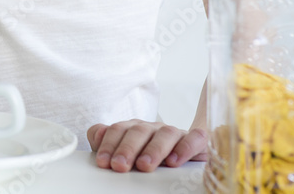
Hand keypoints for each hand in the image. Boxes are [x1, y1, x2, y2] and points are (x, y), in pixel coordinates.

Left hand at [86, 120, 207, 172]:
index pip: (117, 130)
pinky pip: (194, 138)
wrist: (185, 158)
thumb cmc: (149, 158)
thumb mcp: (127, 154)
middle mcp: (152, 128)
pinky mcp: (196, 140)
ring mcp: (174, 132)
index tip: (103, 162)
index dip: (108, 144)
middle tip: (119, 166)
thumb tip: (97, 137)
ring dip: (153, 149)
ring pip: (164, 133)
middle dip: (126, 148)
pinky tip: (175, 161)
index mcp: (132, 129)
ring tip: (144, 166)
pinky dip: (185, 148)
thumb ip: (110, 145)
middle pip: (137, 131)